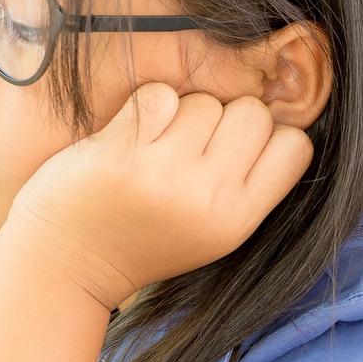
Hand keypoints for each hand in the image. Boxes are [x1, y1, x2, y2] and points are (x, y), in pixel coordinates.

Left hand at [4, 83, 313, 309]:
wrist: (66, 266)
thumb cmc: (141, 238)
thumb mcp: (209, 230)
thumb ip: (243, 184)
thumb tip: (275, 115)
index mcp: (236, 220)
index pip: (296, 146)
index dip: (268, 135)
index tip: (231, 150)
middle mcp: (207, 198)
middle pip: (252, 112)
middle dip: (223, 117)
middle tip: (186, 148)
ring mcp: (163, 175)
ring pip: (203, 100)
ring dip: (179, 113)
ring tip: (152, 149)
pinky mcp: (121, 155)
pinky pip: (157, 95)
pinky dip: (142, 107)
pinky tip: (128, 138)